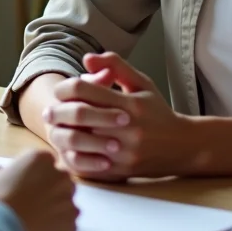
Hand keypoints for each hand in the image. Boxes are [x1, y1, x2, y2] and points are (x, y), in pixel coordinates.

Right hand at [0, 148, 77, 230]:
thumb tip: (2, 173)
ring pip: (64, 202)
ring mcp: (68, 203)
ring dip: (54, 207)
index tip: (21, 180)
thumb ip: (1, 171)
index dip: (31, 170)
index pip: (42, 160)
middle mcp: (60, 177)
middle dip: (48, 187)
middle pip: (59, 179)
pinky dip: (57, 226)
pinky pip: (66, 223)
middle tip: (29, 199)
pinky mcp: (71, 225)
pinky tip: (40, 227)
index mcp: (41, 159)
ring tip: (34, 217)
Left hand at [43, 52, 196, 180]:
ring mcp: (124, 152)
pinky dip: (74, 158)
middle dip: (58, 112)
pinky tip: (67, 150)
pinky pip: (89, 166)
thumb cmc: (158, 111)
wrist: (183, 146)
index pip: (85, 90)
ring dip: (63, 135)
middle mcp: (127, 128)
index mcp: (130, 104)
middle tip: (48, 112)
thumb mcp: (142, 83)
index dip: (66, 87)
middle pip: (80, 116)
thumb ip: (116, 66)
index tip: (60, 90)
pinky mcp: (122, 171)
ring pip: (81, 143)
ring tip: (54, 129)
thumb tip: (87, 59)